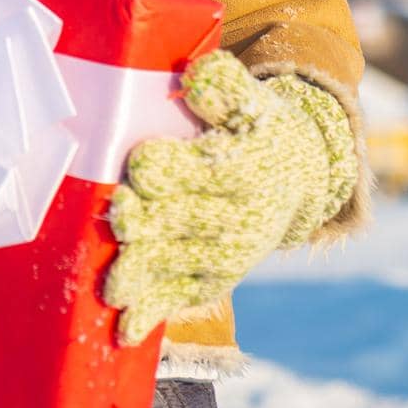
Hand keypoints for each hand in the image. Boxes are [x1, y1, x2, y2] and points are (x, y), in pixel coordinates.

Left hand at [102, 48, 357, 344]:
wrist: (295, 176)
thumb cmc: (254, 126)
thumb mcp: (249, 96)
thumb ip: (223, 84)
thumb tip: (196, 78)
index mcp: (250, 166)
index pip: (209, 171)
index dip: (172, 168)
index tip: (141, 164)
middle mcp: (243, 217)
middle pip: (185, 220)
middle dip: (148, 220)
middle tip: (115, 214)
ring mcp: (229, 254)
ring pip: (179, 264)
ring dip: (143, 272)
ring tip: (111, 282)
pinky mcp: (215, 278)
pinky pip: (181, 296)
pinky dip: (153, 313)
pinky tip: (124, 329)